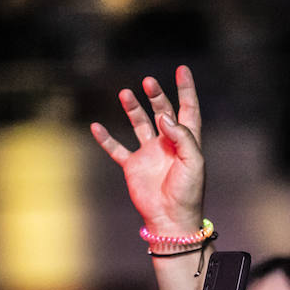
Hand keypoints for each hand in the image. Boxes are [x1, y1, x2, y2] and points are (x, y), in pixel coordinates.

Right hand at [90, 65, 205, 233]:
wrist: (171, 219)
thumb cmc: (188, 192)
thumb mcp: (193, 161)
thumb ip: (181, 136)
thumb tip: (163, 115)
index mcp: (186, 142)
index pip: (188, 109)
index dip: (186, 90)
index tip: (182, 70)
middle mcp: (168, 144)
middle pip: (162, 112)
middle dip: (157, 95)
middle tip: (149, 81)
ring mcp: (149, 154)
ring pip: (139, 124)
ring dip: (133, 108)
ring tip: (125, 93)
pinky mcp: (133, 167)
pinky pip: (117, 149)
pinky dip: (106, 139)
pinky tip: (96, 127)